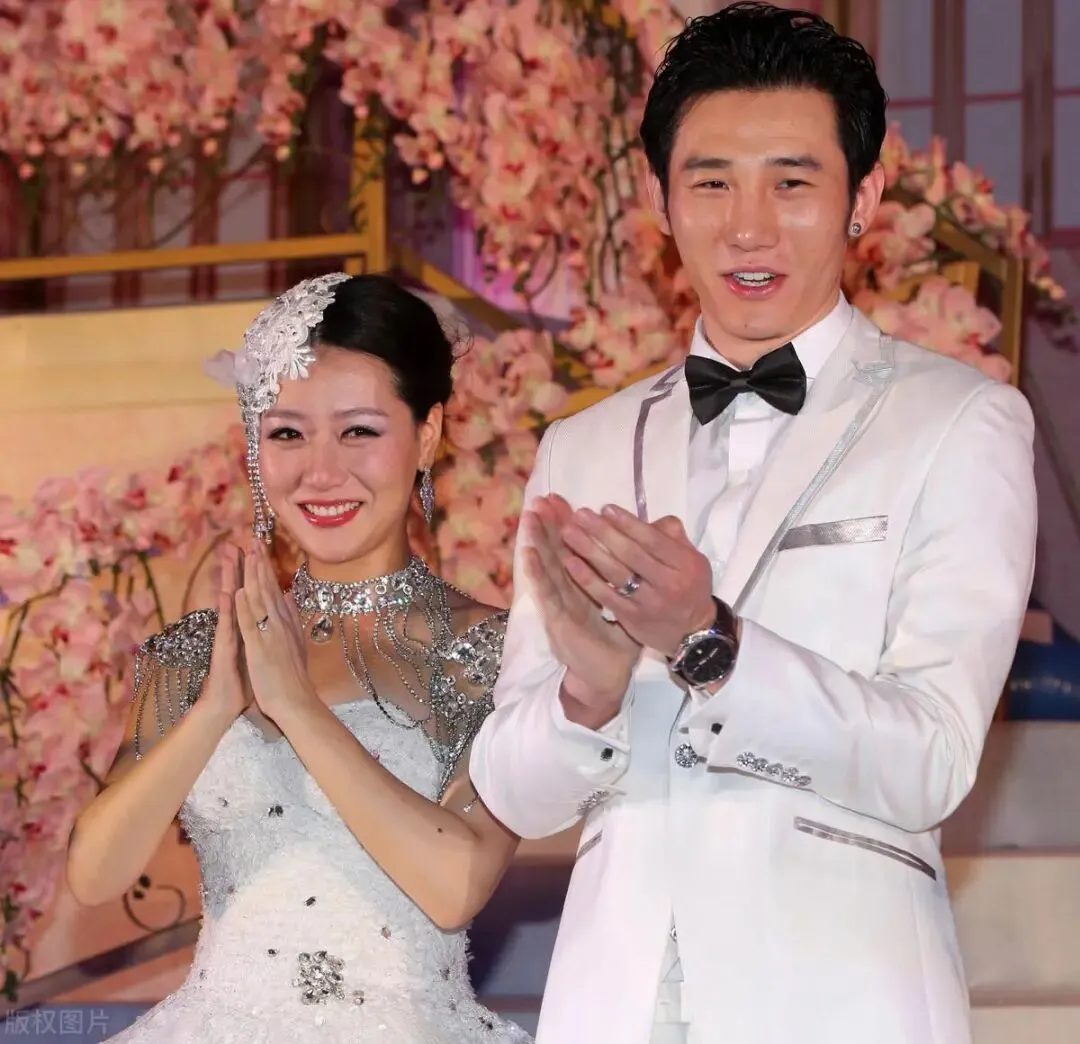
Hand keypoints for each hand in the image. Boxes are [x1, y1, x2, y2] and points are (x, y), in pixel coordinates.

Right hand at [202, 543, 251, 720]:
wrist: (227, 704)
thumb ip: (262, 629)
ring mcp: (228, 635)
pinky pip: (226, 627)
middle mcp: (236, 626)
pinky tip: (226, 593)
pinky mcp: (224, 649)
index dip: (253, 573)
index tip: (255, 550)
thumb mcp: (258, 649)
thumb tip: (272, 611)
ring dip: (229, 579)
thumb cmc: (244, 678)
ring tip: (229, 556)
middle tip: (236, 542)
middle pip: (238, 591)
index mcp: (248, 625)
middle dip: (238, 567)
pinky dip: (227, 610)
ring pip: (229, 603)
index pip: (251, 594)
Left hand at [234, 540, 312, 720]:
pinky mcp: (259, 649)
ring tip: (247, 554)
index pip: (275, 589)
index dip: (266, 567)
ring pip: (260, 600)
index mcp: (285, 622)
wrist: (296, 701)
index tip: (260, 546)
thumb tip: (291, 596)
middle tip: (254, 538)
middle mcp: (280, 624)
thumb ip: (293, 618)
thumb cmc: (292, 676)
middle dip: (260, 562)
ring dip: (253, 576)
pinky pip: (250, 625)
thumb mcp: (296, 642)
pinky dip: (245, 607)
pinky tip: (240, 591)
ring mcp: (270, 635)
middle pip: (268, 588)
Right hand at [523, 495, 640, 719]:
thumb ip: (629, 583)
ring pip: (547, 567)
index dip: (566, 526)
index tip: (561, 501)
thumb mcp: (626, 607)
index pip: (573, 550)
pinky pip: (546, 592)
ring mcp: (559, 605)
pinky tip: (528, 553)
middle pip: (557, 553)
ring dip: (537, 541)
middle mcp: (568, 593)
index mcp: (583, 588)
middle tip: (541, 499)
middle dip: (549, 526)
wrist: (607, 678)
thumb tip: (642, 557)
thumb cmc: (615, 646)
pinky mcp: (557, 620)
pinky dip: (536, 573)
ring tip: (530, 517)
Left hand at [559, 503, 715, 657]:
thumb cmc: (687, 584)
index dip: (628, 524)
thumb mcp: (691, 557)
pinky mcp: (631, 617)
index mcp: (685, 564)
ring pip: (616, 573)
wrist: (690, 631)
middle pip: (631, 554)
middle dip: (603, 532)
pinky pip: (606, 595)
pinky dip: (588, 579)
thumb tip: (640, 518)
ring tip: (569, 532)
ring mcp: (648, 602)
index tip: (606, 508)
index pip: (653, 540)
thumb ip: (670, 534)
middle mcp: (668, 583)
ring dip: (589, 551)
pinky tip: (571, 563)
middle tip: (580, 515)